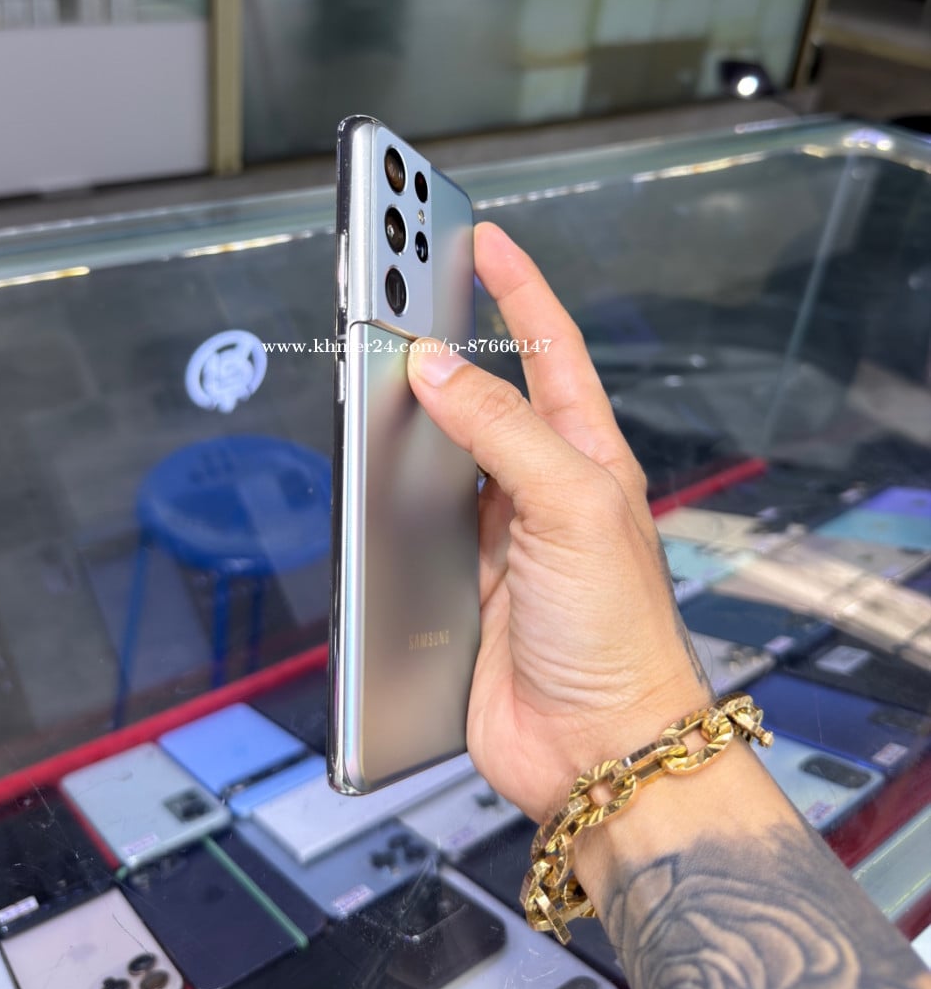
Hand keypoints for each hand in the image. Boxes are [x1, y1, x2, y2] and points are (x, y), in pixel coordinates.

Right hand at [407, 221, 711, 821]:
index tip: (485, 240)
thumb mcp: (568, 507)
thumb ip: (501, 430)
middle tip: (408, 284)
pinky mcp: (461, 579)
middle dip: (450, 333)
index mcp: (587, 455)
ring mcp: (500, 533)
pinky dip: (389, 487)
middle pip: (488, 390)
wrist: (595, 748)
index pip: (550, 348)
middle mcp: (542, 486)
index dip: (518, 290)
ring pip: (444, 449)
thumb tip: (436, 366)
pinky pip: (416, 513)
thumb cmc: (615, 633)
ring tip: (378, 362)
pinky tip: (373, 471)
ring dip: (413, 410)